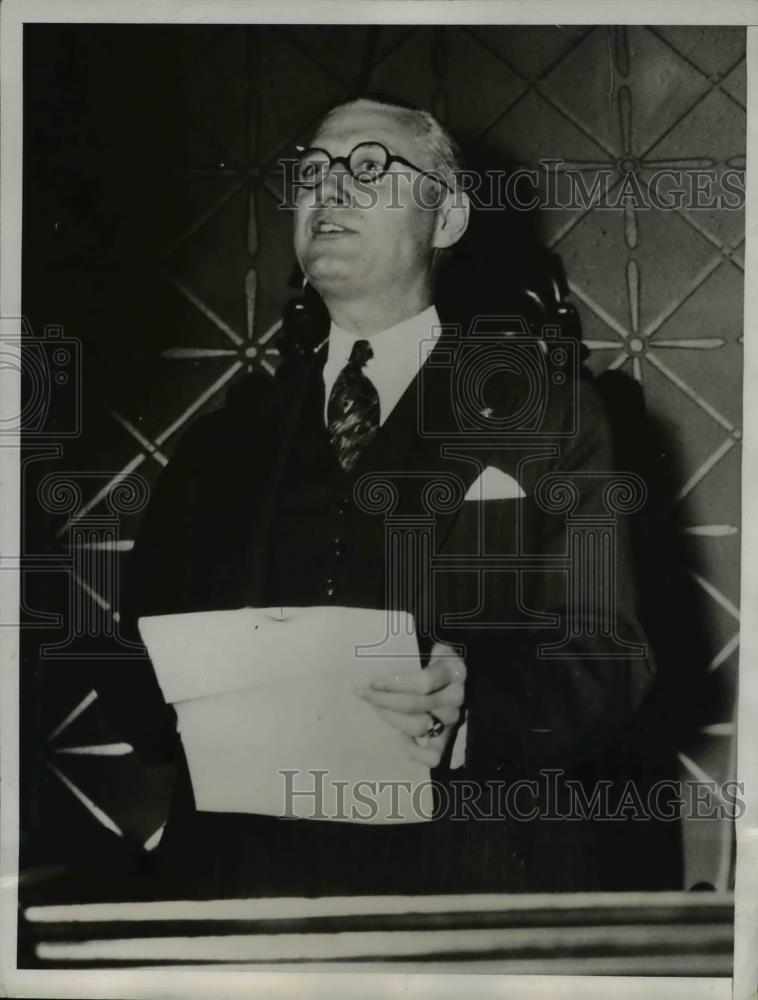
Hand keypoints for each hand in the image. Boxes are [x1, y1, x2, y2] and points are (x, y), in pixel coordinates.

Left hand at [358, 642, 465, 767]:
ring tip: (375, 708)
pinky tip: (401, 738)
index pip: (423, 682)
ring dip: (391, 719)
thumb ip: (410, 646)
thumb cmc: (431, 653)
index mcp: (452, 670)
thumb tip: (372, 649)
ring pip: (419, 727)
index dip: (395, 684)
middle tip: (363, 692)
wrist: (452, 667)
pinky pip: (434, 755)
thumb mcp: (427, 642)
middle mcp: (456, 696)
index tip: (372, 680)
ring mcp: (453, 718)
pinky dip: (414, 751)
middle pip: (415, 705)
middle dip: (384, 700)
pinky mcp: (448, 736)